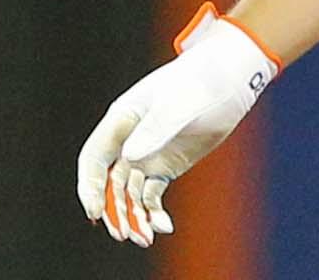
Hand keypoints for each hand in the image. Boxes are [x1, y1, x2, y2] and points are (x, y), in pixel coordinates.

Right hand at [75, 4, 279, 246]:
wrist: (228, 79)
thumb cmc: (200, 80)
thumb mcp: (179, 102)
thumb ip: (156, 128)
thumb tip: (131, 157)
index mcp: (122, 119)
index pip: (94, 158)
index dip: (90, 186)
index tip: (95, 212)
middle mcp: (129, 140)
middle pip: (108, 182)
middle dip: (113, 209)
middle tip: (124, 234)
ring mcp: (147, 154)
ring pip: (129, 193)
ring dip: (133, 216)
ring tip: (145, 238)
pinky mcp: (166, 165)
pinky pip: (152, 195)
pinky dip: (153, 212)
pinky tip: (163, 226)